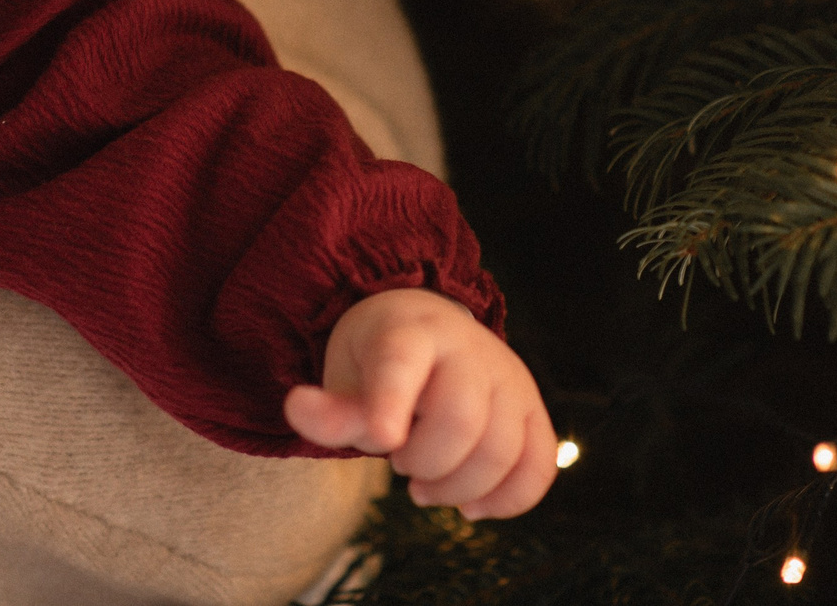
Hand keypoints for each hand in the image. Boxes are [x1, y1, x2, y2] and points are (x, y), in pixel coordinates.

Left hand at [283, 288, 556, 520]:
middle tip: (401, 463)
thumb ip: (331, 408)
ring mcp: (509, 377)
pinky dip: (509, 499)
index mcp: (410, 331)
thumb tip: (297, 408)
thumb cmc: (380, 360)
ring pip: (501, 450)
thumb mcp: (347, 375)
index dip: (392, 403)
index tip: (383, 439)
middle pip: (460, 420)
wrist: (431, 330)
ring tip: (428, 486)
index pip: (403, 364)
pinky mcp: (533, 410)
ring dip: (459, 487)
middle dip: (425, 460)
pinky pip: (540, 466)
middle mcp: (469, 348)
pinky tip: (473, 506)